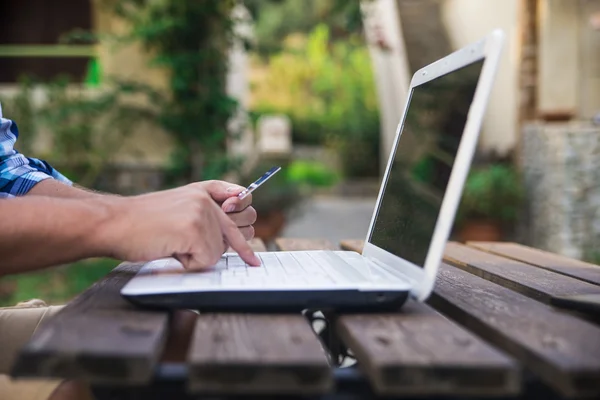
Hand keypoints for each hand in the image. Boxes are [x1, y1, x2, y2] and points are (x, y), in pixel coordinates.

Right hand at [97, 184, 260, 269]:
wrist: (112, 223)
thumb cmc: (141, 223)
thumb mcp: (178, 207)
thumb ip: (205, 213)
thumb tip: (234, 236)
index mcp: (204, 190)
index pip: (241, 203)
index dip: (246, 224)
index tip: (252, 252)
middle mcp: (207, 198)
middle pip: (236, 233)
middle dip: (220, 248)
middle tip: (189, 246)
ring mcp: (201, 213)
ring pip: (219, 252)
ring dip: (196, 257)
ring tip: (171, 244)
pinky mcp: (194, 229)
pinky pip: (206, 260)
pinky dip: (188, 264)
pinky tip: (170, 249)